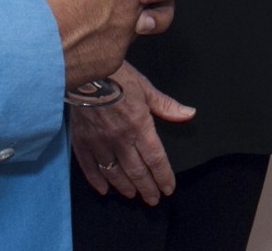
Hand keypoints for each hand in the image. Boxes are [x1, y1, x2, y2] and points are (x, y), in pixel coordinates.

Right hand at [21, 0, 190, 88]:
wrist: (22, 44)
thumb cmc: (33, 0)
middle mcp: (130, 2)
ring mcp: (125, 33)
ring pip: (149, 19)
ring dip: (139, 15)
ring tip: (114, 15)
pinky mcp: (114, 59)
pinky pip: (122, 45)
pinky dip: (110, 40)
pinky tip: (86, 39)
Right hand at [69, 62, 195, 203]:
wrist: (84, 71)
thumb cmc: (116, 76)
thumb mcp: (146, 88)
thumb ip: (166, 106)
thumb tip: (188, 114)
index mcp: (139, 125)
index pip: (156, 159)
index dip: (163, 177)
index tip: (168, 188)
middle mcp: (120, 139)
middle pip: (137, 171)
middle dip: (147, 188)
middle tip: (152, 200)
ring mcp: (99, 142)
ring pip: (114, 173)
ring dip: (125, 187)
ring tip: (132, 194)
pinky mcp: (82, 141)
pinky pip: (89, 167)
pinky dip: (96, 181)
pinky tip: (104, 189)